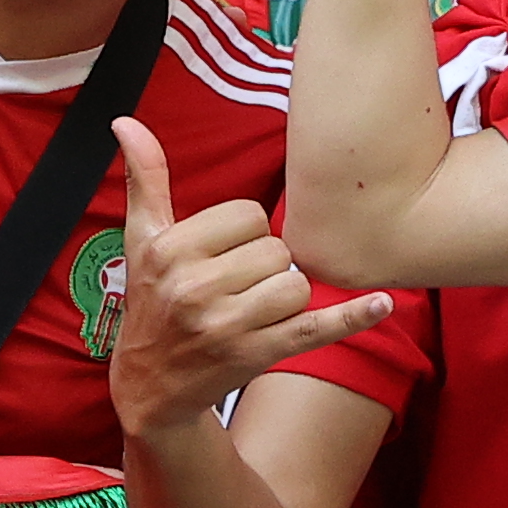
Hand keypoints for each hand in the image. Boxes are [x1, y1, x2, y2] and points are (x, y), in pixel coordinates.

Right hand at [105, 117, 390, 434]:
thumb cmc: (151, 301)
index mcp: (171, 251)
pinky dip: (353, 317)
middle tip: (234, 289)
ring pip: (298, 283)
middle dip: (265, 266)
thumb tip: (125, 120)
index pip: (249, 215)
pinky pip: (317, 327)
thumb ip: (145, 178)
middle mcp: (195, 288)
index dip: (244, 235)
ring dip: (285, 296)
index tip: (221, 258)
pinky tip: (382, 304)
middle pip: (276, 249)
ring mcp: (228, 325)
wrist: (150, 387)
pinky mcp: (258, 354)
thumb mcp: (141, 240)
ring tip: (250, 311)